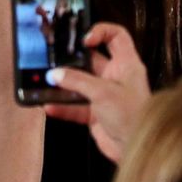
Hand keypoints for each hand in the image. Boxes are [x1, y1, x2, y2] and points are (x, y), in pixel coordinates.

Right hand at [43, 22, 150, 162]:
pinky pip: (74, 106)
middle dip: (71, 58)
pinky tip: (48, 106)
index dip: (100, 31)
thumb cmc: (131, 115)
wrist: (136, 151)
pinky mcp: (95, 113)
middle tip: (52, 55)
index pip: (116, 36)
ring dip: (62, 83)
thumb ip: (76, 80)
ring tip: (45, 80)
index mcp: (125, 64)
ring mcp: (104, 95)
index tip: (81, 38)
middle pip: (91, 59)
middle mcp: (115, 77)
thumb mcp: (103, 92)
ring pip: (79, 83)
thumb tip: (53, 74)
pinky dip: (61, 106)